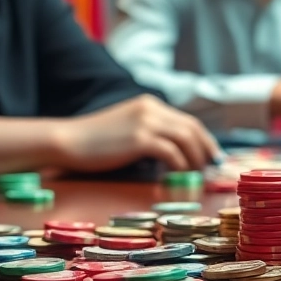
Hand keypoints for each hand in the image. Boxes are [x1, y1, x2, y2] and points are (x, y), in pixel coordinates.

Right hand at [59, 96, 220, 171]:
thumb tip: (175, 152)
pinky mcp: (139, 139)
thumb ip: (149, 132)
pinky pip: (171, 152)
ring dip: (196, 158)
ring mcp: (145, 122)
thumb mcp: (127, 128)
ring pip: (186, 138)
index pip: (187, 120)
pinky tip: (178, 175)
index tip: (211, 155)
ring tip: (197, 174)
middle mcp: (151, 109)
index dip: (203, 138)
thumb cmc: (94, 141)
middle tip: (212, 166)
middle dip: (206, 148)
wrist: (68, 140)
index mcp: (149, 104)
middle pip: (192, 127)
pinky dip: (179, 165)